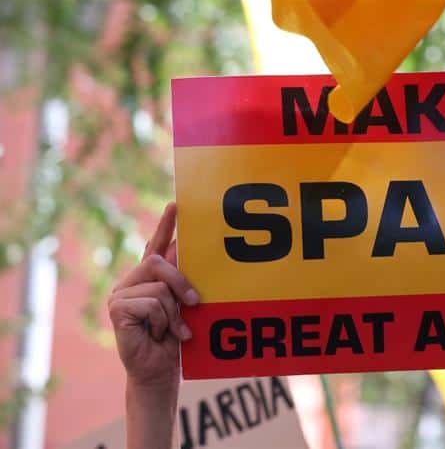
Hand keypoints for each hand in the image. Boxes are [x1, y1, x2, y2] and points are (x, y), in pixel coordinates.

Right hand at [108, 202, 198, 387]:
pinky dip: (162, 321)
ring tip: (172, 330)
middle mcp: (131, 282)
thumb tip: (188, 250)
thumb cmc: (174, 340)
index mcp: (149, 279)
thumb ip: (183, 281)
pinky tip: (158, 334)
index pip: (156, 247)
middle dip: (182, 282)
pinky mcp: (117, 308)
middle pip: (157, 262)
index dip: (165, 225)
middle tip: (196, 302)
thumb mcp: (184, 306)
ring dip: (174, 312)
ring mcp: (121, 294)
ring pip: (159, 287)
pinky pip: (151, 303)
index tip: (176, 204)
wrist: (160, 371)